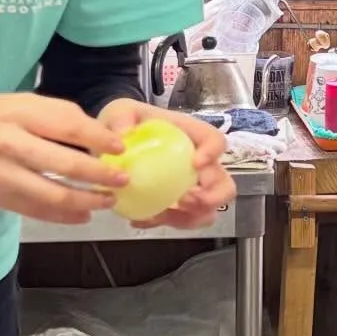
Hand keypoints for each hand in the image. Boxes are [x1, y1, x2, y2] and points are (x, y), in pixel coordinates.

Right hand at [0, 93, 129, 225]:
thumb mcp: (14, 103)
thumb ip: (51, 116)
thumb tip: (95, 136)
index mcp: (18, 112)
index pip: (68, 124)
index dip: (99, 139)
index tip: (120, 148)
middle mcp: (10, 142)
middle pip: (65, 164)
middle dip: (100, 176)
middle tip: (123, 180)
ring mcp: (1, 173)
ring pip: (53, 193)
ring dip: (86, 201)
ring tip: (107, 201)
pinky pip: (36, 210)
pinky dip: (63, 216)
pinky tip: (82, 216)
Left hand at [96, 100, 235, 230]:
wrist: (112, 144)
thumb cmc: (126, 123)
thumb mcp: (120, 111)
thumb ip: (121, 118)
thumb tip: (124, 133)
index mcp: (191, 136)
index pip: (215, 140)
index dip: (213, 153)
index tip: (195, 163)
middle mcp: (198, 164)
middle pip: (224, 184)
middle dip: (212, 197)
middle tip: (186, 200)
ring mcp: (190, 187)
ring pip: (208, 210)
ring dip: (191, 217)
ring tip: (163, 216)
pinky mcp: (175, 205)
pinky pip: (181, 221)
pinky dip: (164, 224)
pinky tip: (140, 220)